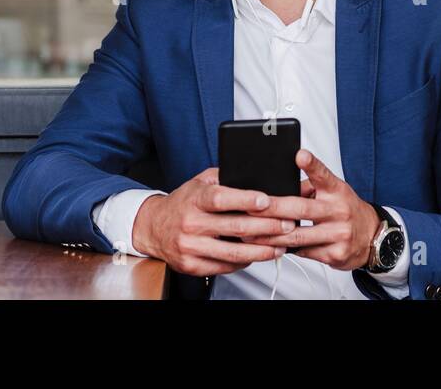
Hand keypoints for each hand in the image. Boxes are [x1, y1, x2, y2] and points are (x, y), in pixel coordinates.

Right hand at [131, 167, 292, 276]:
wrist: (152, 228)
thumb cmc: (183, 202)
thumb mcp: (199, 183)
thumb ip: (224, 178)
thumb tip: (256, 175)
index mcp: (194, 199)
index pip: (220, 198)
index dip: (244, 199)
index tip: (266, 200)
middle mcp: (191, 223)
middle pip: (234, 226)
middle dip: (266, 226)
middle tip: (288, 224)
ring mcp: (191, 247)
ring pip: (233, 251)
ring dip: (261, 250)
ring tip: (281, 246)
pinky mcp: (192, 266)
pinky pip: (225, 265)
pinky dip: (245, 261)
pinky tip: (259, 255)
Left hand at [240, 150, 381, 270]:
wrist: (372, 236)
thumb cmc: (345, 209)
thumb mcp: (332, 192)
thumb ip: (307, 189)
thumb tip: (275, 190)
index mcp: (337, 190)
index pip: (323, 174)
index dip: (311, 164)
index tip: (299, 154)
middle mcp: (339, 210)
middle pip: (301, 208)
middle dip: (272, 208)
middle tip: (251, 206)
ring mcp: (339, 234)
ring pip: (298, 236)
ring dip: (271, 235)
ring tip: (249, 234)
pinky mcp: (335, 254)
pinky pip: (303, 252)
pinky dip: (284, 250)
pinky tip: (269, 248)